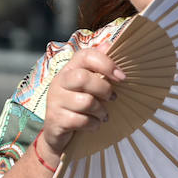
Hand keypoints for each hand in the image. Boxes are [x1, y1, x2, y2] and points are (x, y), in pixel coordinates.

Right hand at [38, 47, 125, 163]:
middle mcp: (59, 82)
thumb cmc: (78, 105)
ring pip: (85, 102)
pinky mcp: (55, 119)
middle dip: (104, 89)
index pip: (85, 55)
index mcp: (69, 69)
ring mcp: (55, 101)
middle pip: (83, 77)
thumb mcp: (88, 85)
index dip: (106, 63)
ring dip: (101, 111)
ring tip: (103, 115)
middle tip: (112, 98)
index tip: (122, 77)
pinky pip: (81, 120)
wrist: (58, 133)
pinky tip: (94, 124)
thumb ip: (98, 65)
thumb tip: (109, 44)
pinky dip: (93, 124)